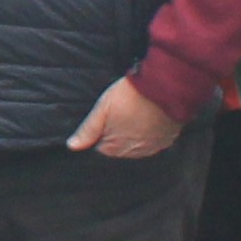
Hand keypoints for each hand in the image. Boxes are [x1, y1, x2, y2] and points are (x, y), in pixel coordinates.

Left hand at [67, 75, 185, 159]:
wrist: (165, 87)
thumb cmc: (131, 96)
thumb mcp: (102, 108)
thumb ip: (88, 130)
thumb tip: (72, 146)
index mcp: (115, 148)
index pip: (101, 148)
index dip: (101, 132)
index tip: (107, 118)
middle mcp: (135, 153)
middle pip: (119, 148)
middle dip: (117, 134)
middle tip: (122, 112)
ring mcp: (153, 148)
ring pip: (137, 145)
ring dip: (134, 135)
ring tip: (136, 114)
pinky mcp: (168, 140)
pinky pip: (155, 141)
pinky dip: (151, 133)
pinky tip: (150, 118)